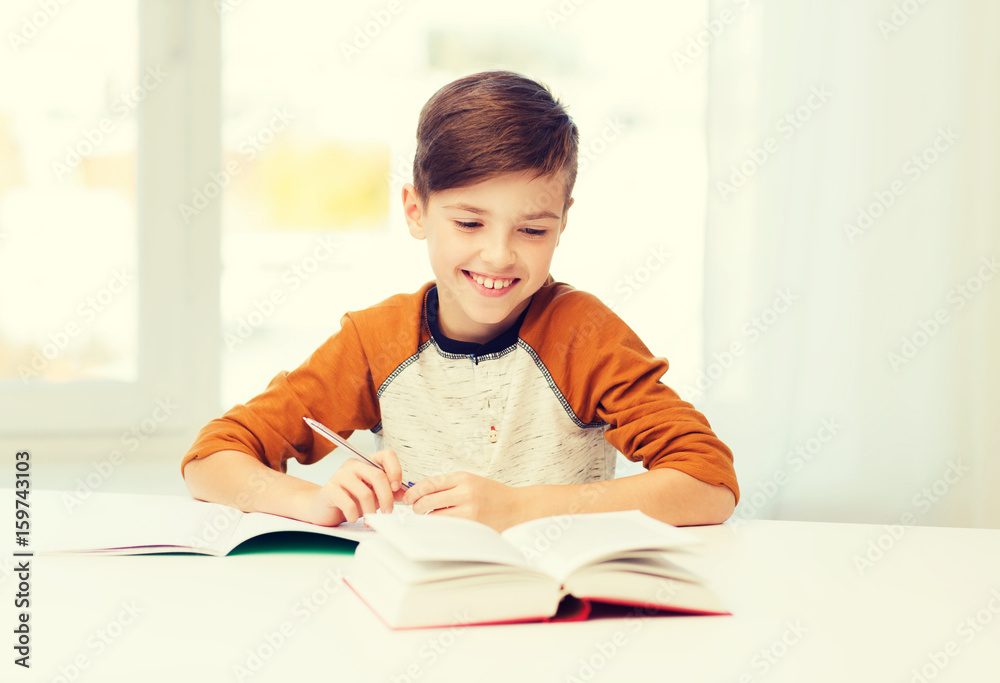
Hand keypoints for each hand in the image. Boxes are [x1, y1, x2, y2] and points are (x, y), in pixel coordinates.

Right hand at [304, 449, 405, 525]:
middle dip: (387, 498)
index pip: (387, 455)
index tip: (397, 488)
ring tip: (371, 520)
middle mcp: (353, 465)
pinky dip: (355, 515)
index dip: (396, 470)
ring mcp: (340, 475)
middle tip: (388, 513)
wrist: (323, 509)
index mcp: (367, 462)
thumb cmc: (351, 500)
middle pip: (378, 476)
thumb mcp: (374, 494)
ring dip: (371, 511)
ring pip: (365, 493)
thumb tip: (407, 494)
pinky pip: (348, 504)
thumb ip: (390, 492)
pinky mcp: (329, 489)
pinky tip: (353, 518)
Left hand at [402, 471, 523, 530]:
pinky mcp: (472, 527)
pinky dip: (440, 527)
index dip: (413, 492)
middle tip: (416, 510)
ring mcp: (469, 511)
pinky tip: (442, 526)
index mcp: (463, 478)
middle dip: (416, 507)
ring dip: (428, 519)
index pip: (429, 483)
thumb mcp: (470, 481)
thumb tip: (417, 490)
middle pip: (427, 501)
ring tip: (431, 518)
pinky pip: (446, 528)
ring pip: (434, 517)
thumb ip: (446, 485)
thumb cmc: (491, 494)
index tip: (407, 498)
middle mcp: (466, 492)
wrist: (517, 507)